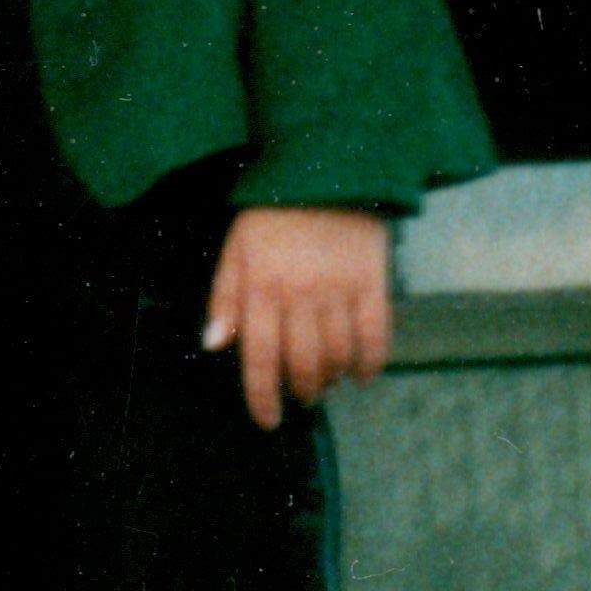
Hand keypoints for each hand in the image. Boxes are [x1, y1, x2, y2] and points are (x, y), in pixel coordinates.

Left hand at [203, 203, 395, 427]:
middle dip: (301, 390)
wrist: (326, 170)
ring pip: (338, 356)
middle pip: (302, 364)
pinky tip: (362, 375)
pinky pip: (376, 336)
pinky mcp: (373, 283)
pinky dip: (370, 364)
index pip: (259, 357)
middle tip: (301, 397)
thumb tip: (214, 346)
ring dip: (331, 379)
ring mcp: (339, 290)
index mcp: (261, 287)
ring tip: (326, 381)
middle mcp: (300, 295)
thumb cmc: (273, 215)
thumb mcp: (236, 250)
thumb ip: (225, 299)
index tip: (267, 420)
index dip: (262, 397)